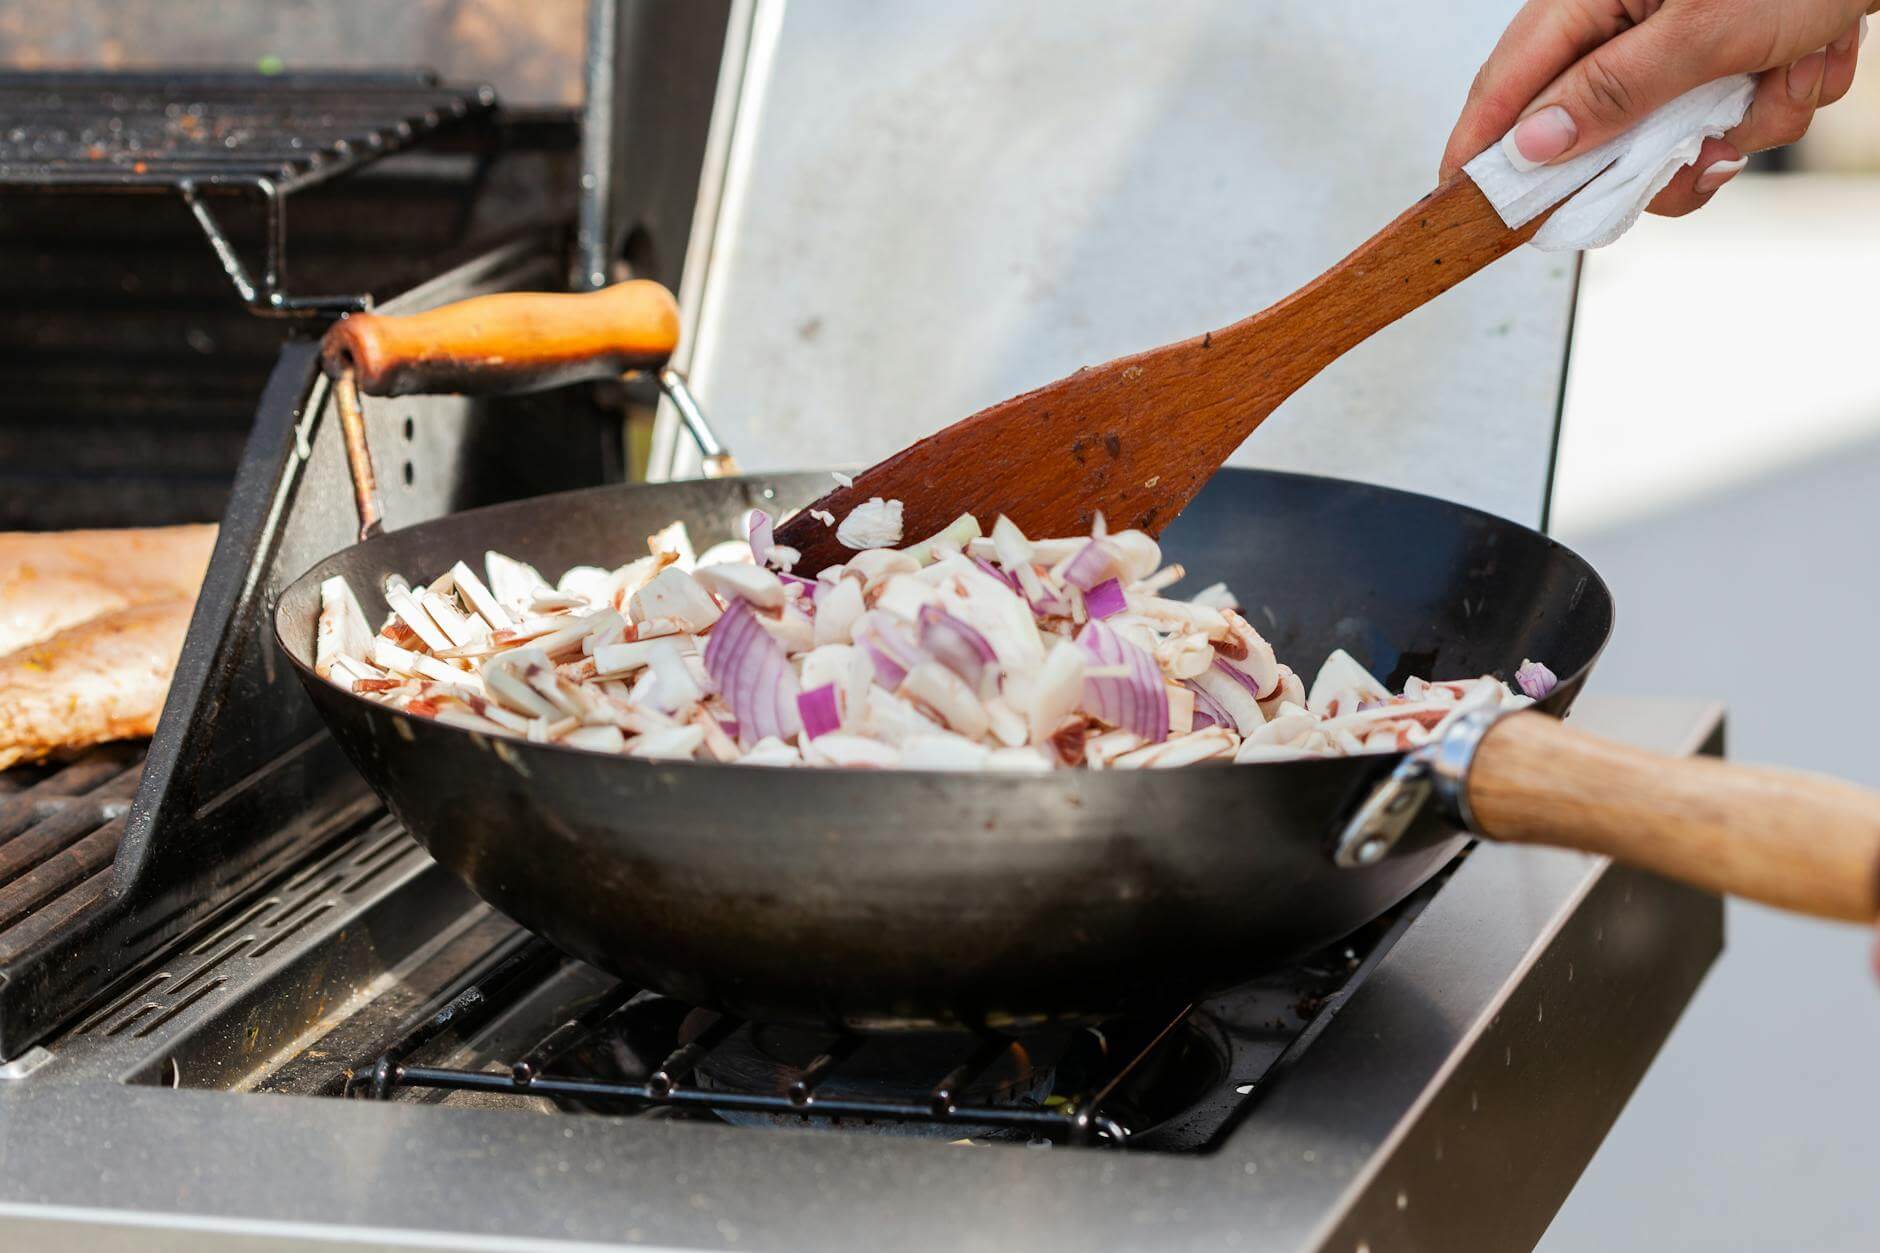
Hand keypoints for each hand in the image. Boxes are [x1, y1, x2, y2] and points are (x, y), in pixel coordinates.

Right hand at [1441, 0, 1872, 215]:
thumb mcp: (1705, 27)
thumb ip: (1612, 92)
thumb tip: (1531, 148)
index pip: (1506, 84)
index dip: (1481, 150)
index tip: (1465, 207)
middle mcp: (1626, 19)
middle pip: (1591, 129)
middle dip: (1656, 153)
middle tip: (1696, 156)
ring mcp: (1678, 42)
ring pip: (1670, 138)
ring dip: (1738, 126)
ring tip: (1786, 73)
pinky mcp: (1726, 58)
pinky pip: (1728, 121)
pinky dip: (1778, 104)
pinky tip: (1810, 57)